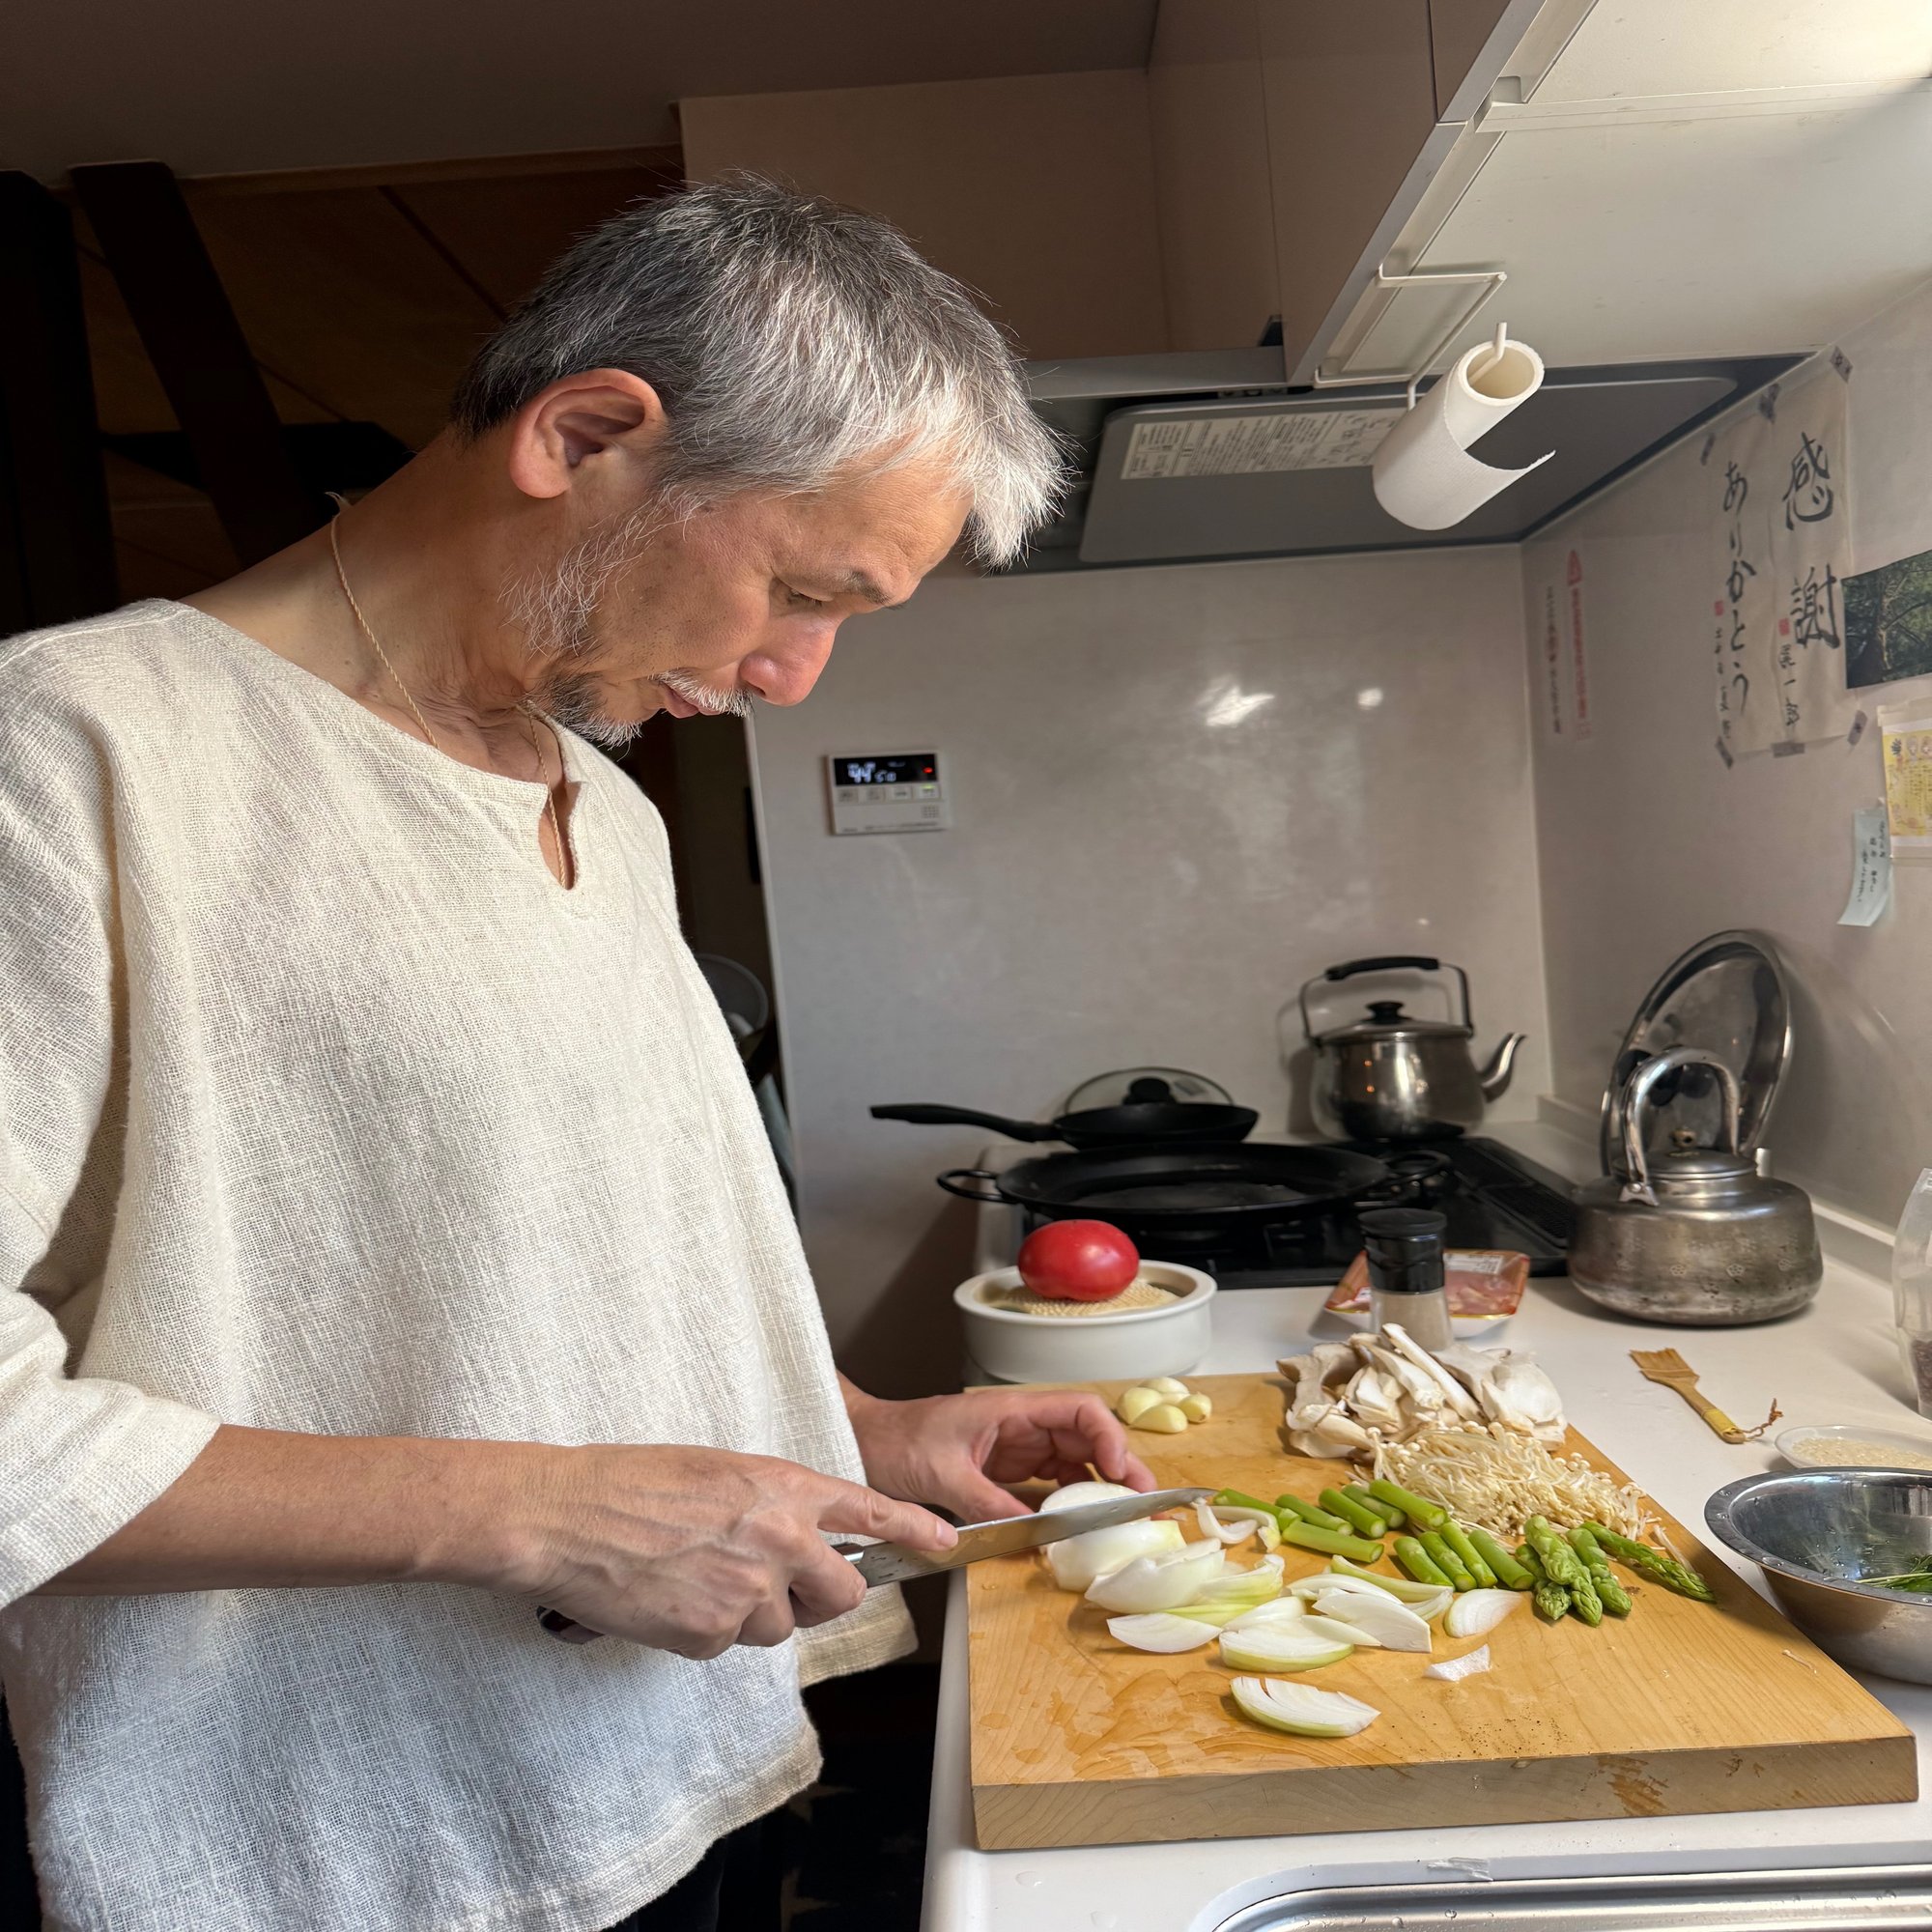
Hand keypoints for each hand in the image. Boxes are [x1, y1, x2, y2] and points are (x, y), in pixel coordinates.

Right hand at [493, 1443, 955, 1656]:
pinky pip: (729, 1644)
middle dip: (823, 1595)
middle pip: (842, 1590)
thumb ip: (771, 1501)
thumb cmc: (631, 1482)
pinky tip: (671, 1597)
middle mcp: (778, 1537)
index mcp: (781, 1486)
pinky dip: (705, 1630)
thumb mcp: (719, 1470)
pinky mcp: (713, 1633)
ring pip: (781, 1625)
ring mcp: (748, 1590)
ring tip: (697, 1576)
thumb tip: (797, 1533)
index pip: (869, 1508)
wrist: (568, 1516)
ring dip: (753, 1612)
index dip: (911, 1529)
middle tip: (786, 1585)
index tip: (942, 1543)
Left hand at [843, 1383, 1157, 1522]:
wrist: (861, 1443)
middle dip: (1118, 1467)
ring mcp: (1014, 1450)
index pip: (1078, 1410)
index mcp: (1009, 1409)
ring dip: (1099, 1489)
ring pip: (1073, 1464)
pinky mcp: (1004, 1473)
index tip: (1121, 1472)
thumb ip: (987, 1501)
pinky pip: (1048, 1487)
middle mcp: (1020, 1426)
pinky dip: (1069, 1505)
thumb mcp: (940, 1474)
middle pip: (1086, 1439)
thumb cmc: (893, 1440)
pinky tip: (1080, 1527)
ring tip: (1121, 1519)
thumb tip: (1031, 1530)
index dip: (1108, 1438)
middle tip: (1142, 1503)